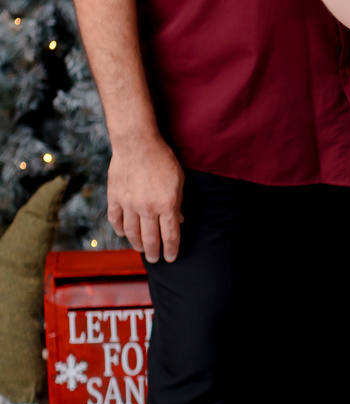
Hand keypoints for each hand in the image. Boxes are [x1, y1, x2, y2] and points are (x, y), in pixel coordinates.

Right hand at [107, 131, 184, 263]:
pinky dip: (119, 230)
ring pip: (131, 233)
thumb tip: (179, 221)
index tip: (171, 258)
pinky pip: (115, 220)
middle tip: (155, 260)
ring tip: (141, 249)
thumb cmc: (162, 160)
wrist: (137, 143)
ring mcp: (129, 204)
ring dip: (137, 244)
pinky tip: (123, 233)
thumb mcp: (179, 181)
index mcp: (166, 204)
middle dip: (154, 253)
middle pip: (150, 239)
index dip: (171, 250)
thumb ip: (178, 203)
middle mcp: (147, 208)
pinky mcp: (114, 198)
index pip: (170, 236)